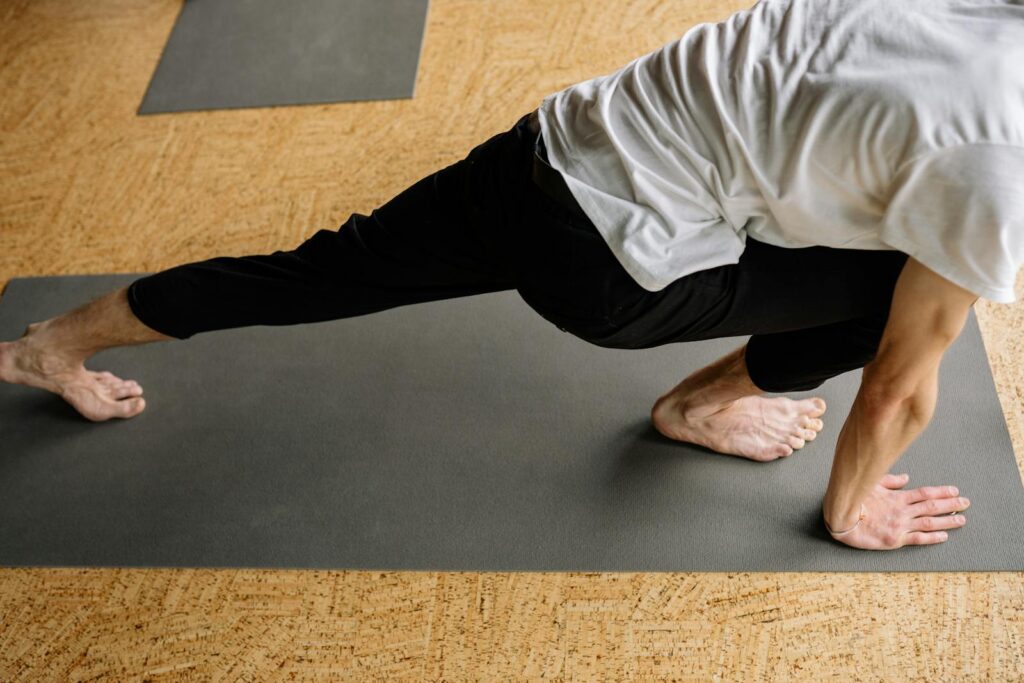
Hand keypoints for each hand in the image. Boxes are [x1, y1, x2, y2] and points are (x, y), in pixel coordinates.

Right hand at [823, 473, 969, 549]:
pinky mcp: (894, 540)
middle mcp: (902, 511)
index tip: (955, 491)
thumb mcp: (871, 485)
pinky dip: (932, 538)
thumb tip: (907, 478)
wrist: (840, 520)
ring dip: (947, 521)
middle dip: (951, 505)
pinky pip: (918, 539)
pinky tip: (944, 536)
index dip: (942, 492)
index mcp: (897, 498)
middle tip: (966, 503)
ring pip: (929, 522)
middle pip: (932, 507)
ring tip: (962, 520)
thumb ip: (891, 481)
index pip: (925, 493)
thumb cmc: (854, 501)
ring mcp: (900, 526)